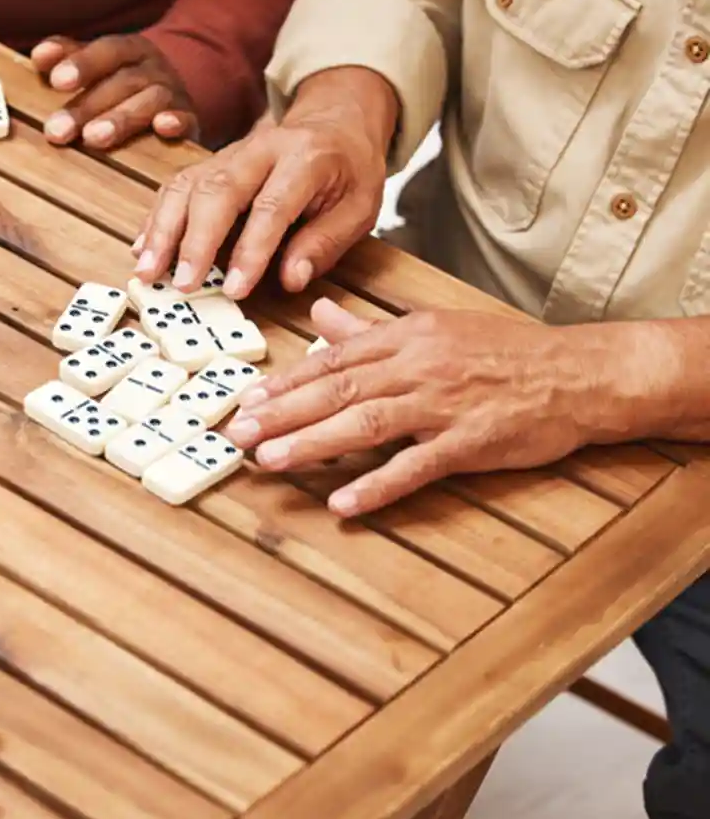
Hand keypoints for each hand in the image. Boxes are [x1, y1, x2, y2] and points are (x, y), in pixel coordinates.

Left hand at [32, 34, 196, 149]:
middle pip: (123, 81)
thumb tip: (39, 55)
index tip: (56, 80)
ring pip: (151, 100)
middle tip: (57, 131)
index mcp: (129, 50)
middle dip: (88, 106)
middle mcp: (153, 68)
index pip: (107, 51)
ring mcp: (173, 94)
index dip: (83, 63)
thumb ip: (69, 56)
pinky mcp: (189, 121)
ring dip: (121, 118)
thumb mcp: (99, 64)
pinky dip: (177, 122)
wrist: (175, 96)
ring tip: (93, 138)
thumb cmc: (123, 83)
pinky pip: (187, 119)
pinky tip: (163, 128)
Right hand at [131, 67, 396, 296]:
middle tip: (181, 284)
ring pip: (187, 185)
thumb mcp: (361, 207)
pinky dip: (155, 218)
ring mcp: (229, 152)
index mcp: (306, 158)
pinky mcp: (210, 162)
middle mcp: (261, 149)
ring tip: (147, 271)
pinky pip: (175, 186)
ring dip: (162, 230)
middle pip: (218, 191)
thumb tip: (291, 279)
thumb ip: (326, 242)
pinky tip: (143, 248)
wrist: (336, 121)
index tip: (235, 289)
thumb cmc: (350, 171)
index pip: (272, 206)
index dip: (250, 250)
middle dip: (194, 241)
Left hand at [223, 299, 606, 515]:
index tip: (247, 399)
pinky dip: (378, 485)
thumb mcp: (435, 326)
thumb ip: (370, 329)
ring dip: (312, 443)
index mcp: (407, 336)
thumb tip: (318, 315)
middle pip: (337, 390)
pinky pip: (416, 467)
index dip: (285, 382)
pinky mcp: (470, 442)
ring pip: (365, 423)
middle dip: (282, 412)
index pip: (332, 360)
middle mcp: (419, 366)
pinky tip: (344, 503)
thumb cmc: (506, 352)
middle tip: (238, 433)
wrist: (581, 374)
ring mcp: (443, 405)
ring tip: (269, 461)